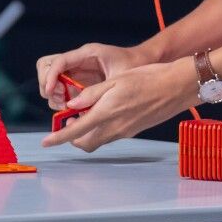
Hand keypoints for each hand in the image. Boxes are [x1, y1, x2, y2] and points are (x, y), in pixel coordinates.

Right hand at [36, 42, 149, 110]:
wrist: (146, 63)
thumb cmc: (135, 65)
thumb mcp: (119, 78)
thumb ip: (99, 90)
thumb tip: (76, 104)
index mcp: (88, 53)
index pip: (58, 61)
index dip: (50, 77)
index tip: (51, 92)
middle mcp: (78, 60)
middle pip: (46, 66)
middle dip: (47, 84)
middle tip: (60, 100)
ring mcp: (77, 70)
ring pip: (51, 78)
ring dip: (53, 94)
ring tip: (66, 107)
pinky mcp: (79, 81)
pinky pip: (61, 89)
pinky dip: (61, 99)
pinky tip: (73, 109)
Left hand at [39, 59, 198, 152]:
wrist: (177, 87)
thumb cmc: (148, 78)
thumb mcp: (115, 80)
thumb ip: (91, 94)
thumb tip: (72, 105)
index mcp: (106, 113)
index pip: (74, 131)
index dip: (57, 138)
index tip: (45, 142)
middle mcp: (114, 128)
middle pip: (85, 143)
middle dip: (73, 137)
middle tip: (69, 121)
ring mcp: (125, 131)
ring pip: (98, 140)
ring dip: (88, 133)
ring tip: (87, 113)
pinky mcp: (134, 130)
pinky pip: (111, 135)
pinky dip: (102, 129)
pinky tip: (106, 112)